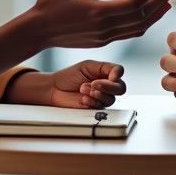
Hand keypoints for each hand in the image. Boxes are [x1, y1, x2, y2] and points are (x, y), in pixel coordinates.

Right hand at [0, 0, 175, 78]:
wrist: (37, 33)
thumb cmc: (48, 5)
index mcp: (98, 12)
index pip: (135, 2)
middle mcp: (106, 27)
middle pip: (143, 14)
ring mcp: (106, 37)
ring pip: (140, 27)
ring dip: (157, 13)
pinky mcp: (103, 41)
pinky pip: (131, 33)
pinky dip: (145, 23)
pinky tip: (152, 14)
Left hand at [4, 60, 126, 108]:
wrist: (55, 89)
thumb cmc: (70, 76)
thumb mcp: (88, 66)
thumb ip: (105, 67)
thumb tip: (118, 75)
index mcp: (105, 73)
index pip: (119, 72)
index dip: (117, 74)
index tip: (111, 76)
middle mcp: (106, 86)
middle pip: (120, 88)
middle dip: (107, 86)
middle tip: (93, 84)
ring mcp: (101, 98)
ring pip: (111, 99)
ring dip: (97, 94)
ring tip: (83, 89)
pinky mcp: (95, 108)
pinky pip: (100, 107)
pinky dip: (91, 101)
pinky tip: (82, 98)